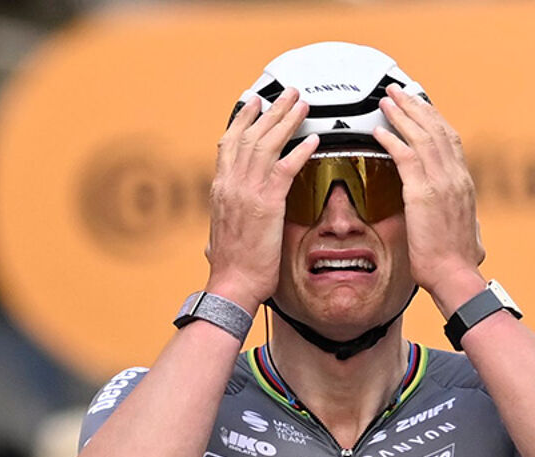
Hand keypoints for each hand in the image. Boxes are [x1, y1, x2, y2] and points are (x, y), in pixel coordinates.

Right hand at [205, 88, 319, 310]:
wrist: (232, 284)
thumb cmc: (231, 266)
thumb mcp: (221, 232)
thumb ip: (228, 215)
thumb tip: (228, 213)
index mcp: (221, 189)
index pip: (229, 144)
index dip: (242, 120)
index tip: (253, 104)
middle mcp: (231, 184)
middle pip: (250, 135)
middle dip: (270, 111)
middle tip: (286, 95)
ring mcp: (248, 192)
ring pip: (267, 145)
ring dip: (287, 121)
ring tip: (302, 106)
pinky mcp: (267, 204)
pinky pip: (285, 169)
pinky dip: (299, 151)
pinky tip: (313, 140)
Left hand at [373, 85, 485, 310]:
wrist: (456, 275)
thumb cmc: (456, 261)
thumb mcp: (465, 230)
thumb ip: (461, 215)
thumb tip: (464, 216)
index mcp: (464, 184)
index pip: (450, 139)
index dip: (434, 118)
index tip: (420, 105)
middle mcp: (456, 177)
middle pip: (437, 129)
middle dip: (416, 107)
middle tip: (399, 92)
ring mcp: (442, 184)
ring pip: (422, 136)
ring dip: (402, 115)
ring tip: (386, 101)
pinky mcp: (423, 194)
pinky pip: (406, 157)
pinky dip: (392, 139)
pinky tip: (379, 130)